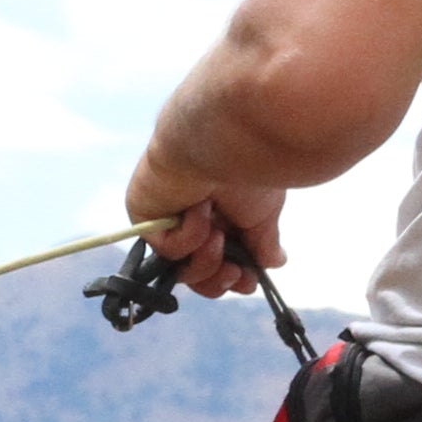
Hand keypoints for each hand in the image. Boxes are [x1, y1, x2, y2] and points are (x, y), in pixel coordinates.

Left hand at [125, 179, 287, 297]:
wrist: (224, 140)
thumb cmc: (248, 167)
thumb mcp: (265, 213)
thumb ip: (264, 241)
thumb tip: (275, 262)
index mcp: (222, 212)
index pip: (222, 259)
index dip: (234, 278)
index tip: (249, 281)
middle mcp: (193, 216)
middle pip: (198, 273)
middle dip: (217, 281)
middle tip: (234, 273)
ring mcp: (167, 218)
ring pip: (181, 268)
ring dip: (205, 261)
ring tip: (217, 237)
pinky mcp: (145, 217)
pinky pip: (168, 250)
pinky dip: (189, 236)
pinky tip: (199, 209)